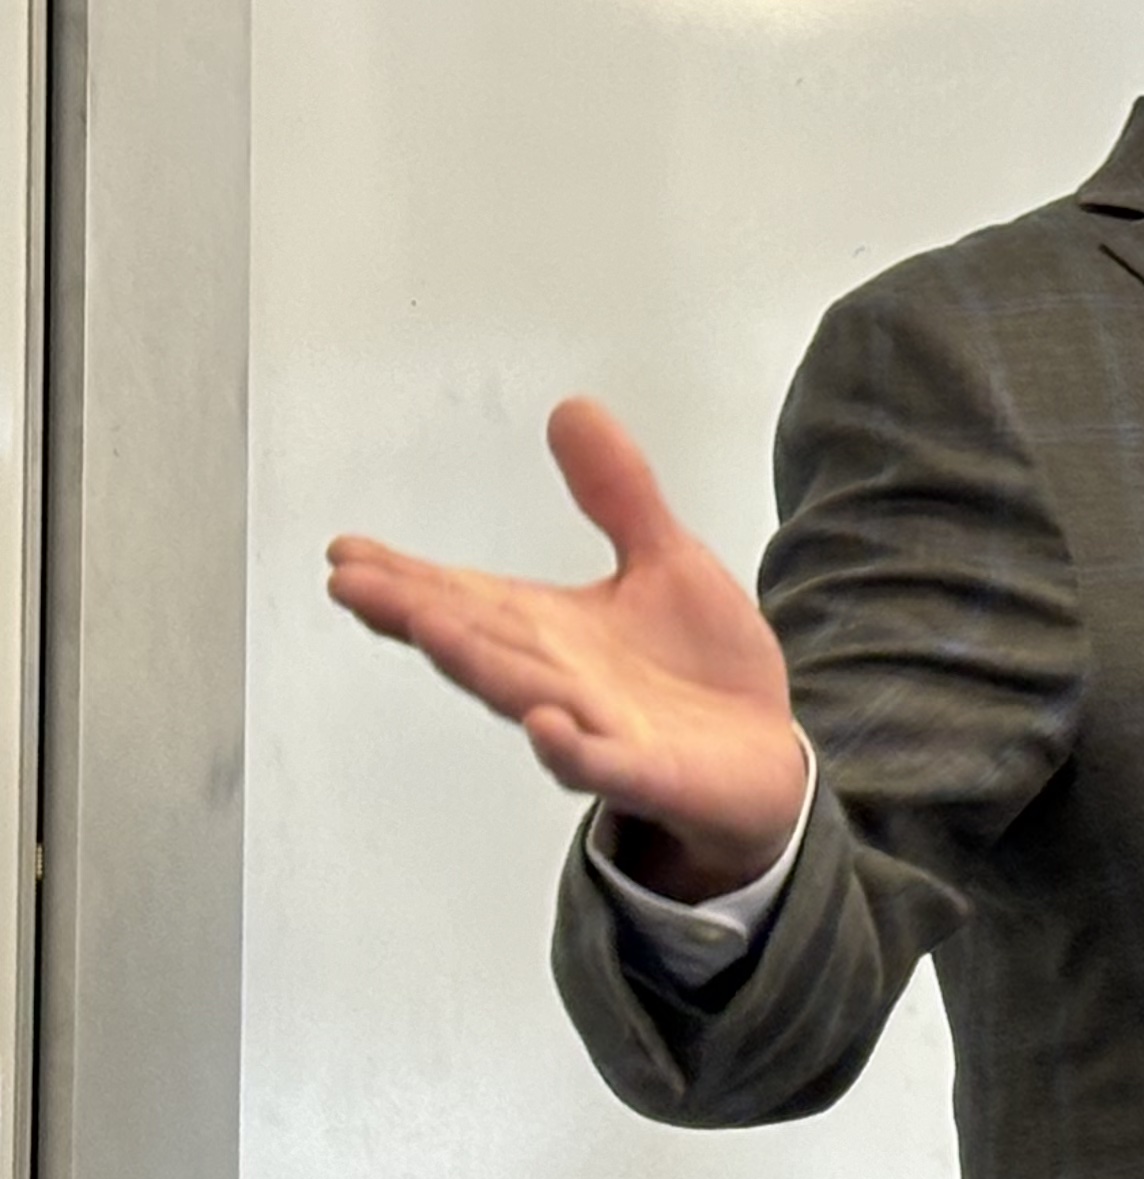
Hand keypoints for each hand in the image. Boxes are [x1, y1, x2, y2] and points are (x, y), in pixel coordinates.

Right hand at [324, 398, 810, 898]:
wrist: (763, 758)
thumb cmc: (700, 668)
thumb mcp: (665, 560)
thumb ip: (618, 493)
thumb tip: (572, 408)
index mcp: (550, 630)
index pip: (466, 597)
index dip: (406, 576)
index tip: (344, 552)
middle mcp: (557, 679)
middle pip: (476, 641)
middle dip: (415, 612)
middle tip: (352, 582)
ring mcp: (597, 729)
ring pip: (524, 694)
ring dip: (474, 663)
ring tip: (428, 626)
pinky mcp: (647, 770)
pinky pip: (601, 763)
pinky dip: (571, 749)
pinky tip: (545, 726)